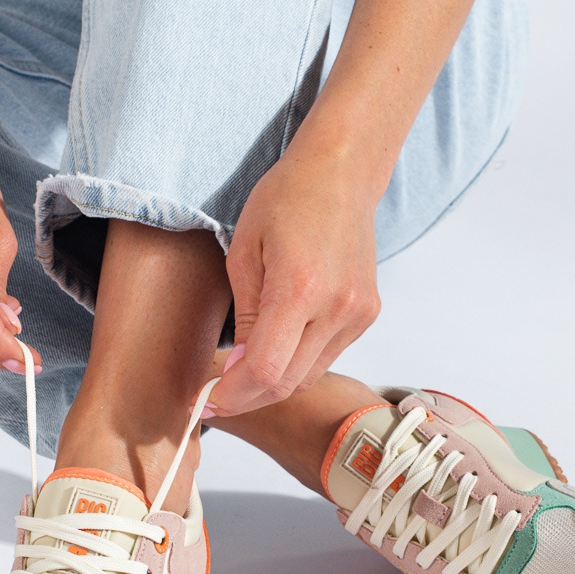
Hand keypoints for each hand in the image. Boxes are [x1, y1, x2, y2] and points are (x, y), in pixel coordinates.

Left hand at [210, 148, 381, 415]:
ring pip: (308, 376)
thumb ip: (244, 317)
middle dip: (247, 397)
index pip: (266, 370)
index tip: (207, 399)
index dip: (233, 395)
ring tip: (240, 374)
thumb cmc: (286, 199)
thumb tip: (239, 370)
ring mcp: (358, 314)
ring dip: (272, 384)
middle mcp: (337, 307)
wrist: (342, 174)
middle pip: (288, 382)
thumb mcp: (244, 252)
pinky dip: (297, 363)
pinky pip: (326, 357)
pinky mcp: (367, 315)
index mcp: (300, 288)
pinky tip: (277, 347)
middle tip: (215, 395)